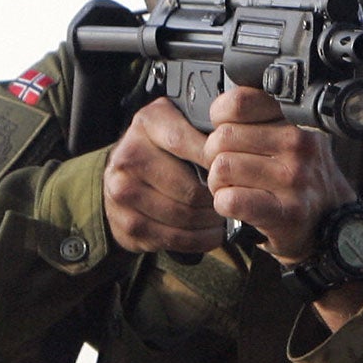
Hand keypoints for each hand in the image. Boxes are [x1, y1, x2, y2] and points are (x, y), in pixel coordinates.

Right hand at [103, 98, 224, 253]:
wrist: (124, 177)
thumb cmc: (167, 149)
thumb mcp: (184, 125)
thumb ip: (209, 130)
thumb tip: (240, 145)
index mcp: (148, 123)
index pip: (186, 144)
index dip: (216, 162)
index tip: (235, 171)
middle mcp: (128, 156)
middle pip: (190, 189)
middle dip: (218, 199)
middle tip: (232, 201)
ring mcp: (122, 192)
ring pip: (185, 217)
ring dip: (212, 221)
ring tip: (222, 215)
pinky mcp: (127, 224)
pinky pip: (176, 238)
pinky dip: (201, 239)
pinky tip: (211, 232)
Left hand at [204, 86, 354, 259]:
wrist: (329, 220)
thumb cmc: (299, 176)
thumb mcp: (287, 136)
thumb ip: (252, 118)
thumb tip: (203, 115)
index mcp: (296, 119)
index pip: (239, 102)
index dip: (220, 117)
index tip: (228, 129)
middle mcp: (299, 144)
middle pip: (222, 137)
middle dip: (214, 155)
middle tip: (231, 167)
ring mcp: (294, 179)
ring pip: (222, 168)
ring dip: (218, 182)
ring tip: (235, 186)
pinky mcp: (285, 212)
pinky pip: (230, 200)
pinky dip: (224, 204)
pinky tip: (239, 204)